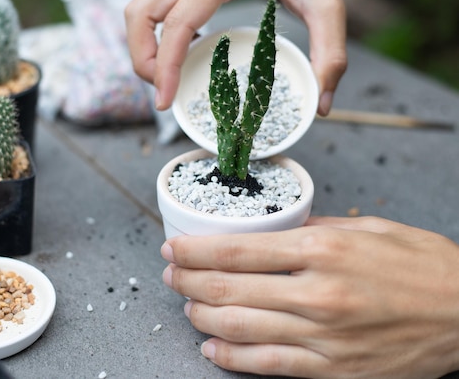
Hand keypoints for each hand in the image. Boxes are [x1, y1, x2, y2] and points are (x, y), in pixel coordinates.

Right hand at [125, 0, 346, 115]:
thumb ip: (330, 51)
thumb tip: (323, 102)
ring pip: (139, 7)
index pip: (178, 22)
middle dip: (144, 60)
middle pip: (140, 14)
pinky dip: (155, 32)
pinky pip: (153, 2)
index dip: (165, 66)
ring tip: (168, 75)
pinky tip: (182, 49)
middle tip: (165, 92)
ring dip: (144, 46)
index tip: (165, 100)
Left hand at [161, 216, 458, 377]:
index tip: (175, 247)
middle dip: (187, 279)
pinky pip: (266, 366)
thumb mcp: (369, 229)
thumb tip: (274, 230)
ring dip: (200, 315)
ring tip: (186, 304)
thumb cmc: (423, 267)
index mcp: (323, 250)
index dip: (195, 249)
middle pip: (227, 287)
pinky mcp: (332, 370)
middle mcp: (316, 294)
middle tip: (171, 274)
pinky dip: (230, 357)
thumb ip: (314, 228)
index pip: (237, 248)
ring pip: (237, 327)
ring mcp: (322, 337)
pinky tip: (210, 347)